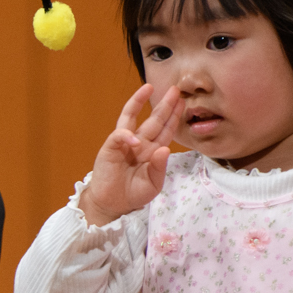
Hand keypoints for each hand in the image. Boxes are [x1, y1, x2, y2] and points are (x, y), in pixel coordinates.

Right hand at [80, 85, 182, 226]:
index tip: (182, 102)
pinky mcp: (110, 148)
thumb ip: (159, 167)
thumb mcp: (152, 184)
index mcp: (152, 150)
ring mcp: (124, 143)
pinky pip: (119, 136)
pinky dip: (126, 136)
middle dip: (164, 104)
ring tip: (148, 88)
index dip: (174, 116)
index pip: (165, 129)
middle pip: (153, 119)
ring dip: (139, 102)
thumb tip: (165, 149)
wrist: (112, 204)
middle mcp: (140, 142)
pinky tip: (135, 140)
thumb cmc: (133, 193)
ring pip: (132, 117)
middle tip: (174, 89)